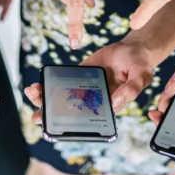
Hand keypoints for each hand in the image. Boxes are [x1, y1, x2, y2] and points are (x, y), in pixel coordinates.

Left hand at [24, 37, 153, 124]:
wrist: (133, 48)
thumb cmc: (139, 65)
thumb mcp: (141, 76)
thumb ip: (130, 90)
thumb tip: (114, 102)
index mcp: (108, 107)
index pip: (87, 121)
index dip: (70, 126)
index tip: (55, 125)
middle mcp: (94, 101)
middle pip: (70, 112)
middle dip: (52, 114)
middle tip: (38, 114)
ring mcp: (85, 88)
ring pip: (62, 97)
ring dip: (46, 98)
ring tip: (33, 93)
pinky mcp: (80, 75)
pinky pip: (63, 81)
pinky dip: (50, 83)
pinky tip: (39, 82)